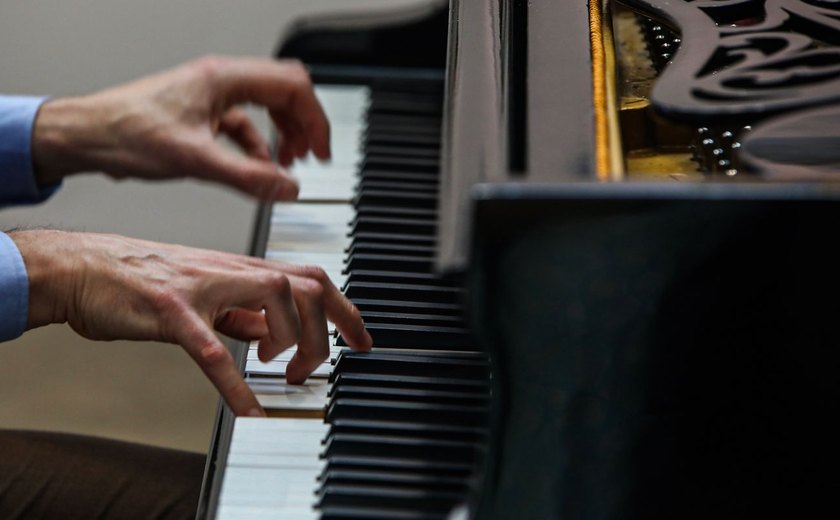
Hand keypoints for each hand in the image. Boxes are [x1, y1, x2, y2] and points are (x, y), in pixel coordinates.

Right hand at [10, 230, 370, 416]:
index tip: (360, 339)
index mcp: (238, 268)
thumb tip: (273, 332)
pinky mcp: (170, 311)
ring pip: (276, 299)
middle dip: (329, 328)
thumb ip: (240, 310)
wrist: (79, 268)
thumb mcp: (202, 293)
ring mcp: (202, 287)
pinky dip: (236, 384)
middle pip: (307, 285)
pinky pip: (212, 349)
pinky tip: (249, 411)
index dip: (344, 307)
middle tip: (314, 367)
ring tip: (280, 374)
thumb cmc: (137, 281)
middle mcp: (228, 271)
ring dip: (293, 343)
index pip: (309, 277)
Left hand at [32, 55, 329, 199]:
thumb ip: (248, 176)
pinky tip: (256, 167)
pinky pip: (243, 122)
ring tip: (289, 162)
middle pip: (284, 92)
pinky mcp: (200, 112)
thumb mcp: (195, 160)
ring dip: (283, 133)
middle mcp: (220, 80)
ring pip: (265, 106)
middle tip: (313, 156)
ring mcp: (210, 95)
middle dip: (304, 124)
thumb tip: (288, 188)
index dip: (315, 119)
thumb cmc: (125, 134)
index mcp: (224, 79)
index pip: (292, 86)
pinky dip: (258, 144)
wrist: (85, 136)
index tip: (322, 150)